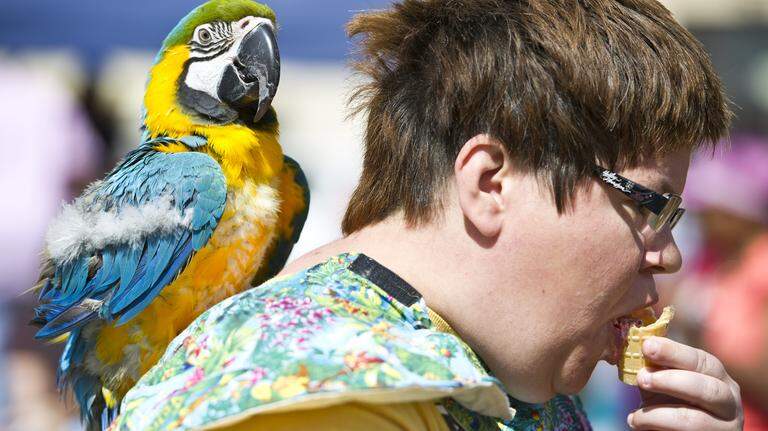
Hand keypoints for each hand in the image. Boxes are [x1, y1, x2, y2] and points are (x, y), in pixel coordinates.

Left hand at [627, 337, 742, 429]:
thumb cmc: (671, 406)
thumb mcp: (664, 385)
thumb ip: (656, 369)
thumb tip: (638, 347)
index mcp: (718, 378)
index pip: (702, 360)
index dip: (674, 352)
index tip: (647, 345)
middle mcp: (729, 402)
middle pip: (707, 388)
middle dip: (670, 380)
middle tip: (642, 377)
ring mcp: (725, 427)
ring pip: (695, 419)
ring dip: (658, 414)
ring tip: (635, 416)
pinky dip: (658, 429)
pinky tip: (638, 424)